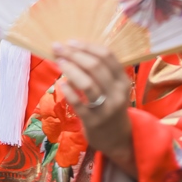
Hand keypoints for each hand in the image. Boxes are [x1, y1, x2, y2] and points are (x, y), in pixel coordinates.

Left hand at [53, 41, 136, 179]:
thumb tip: (74, 50)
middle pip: (95, 67)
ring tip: (59, 62)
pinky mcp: (93, 122)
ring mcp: (106, 109)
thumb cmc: (111, 106)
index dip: (87, 46)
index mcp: (123, 80)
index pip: (107, 56)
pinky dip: (68, 91)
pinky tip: (62, 83)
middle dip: (74, 54)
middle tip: (59, 48)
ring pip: (87, 83)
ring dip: (70, 69)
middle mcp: (117, 93)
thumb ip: (101, 71)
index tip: (71, 41)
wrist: (118, 139)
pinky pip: (78, 103)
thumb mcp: (114, 88)